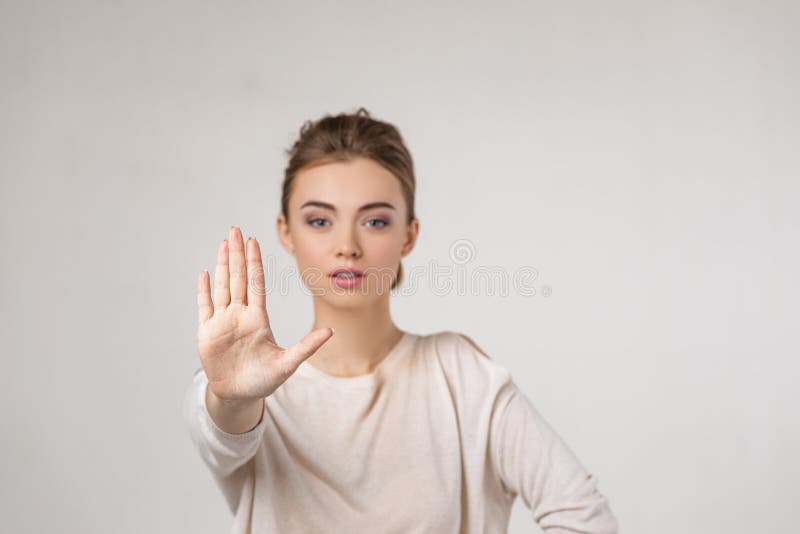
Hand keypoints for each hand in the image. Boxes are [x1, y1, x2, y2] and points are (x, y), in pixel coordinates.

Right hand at [196, 226, 332, 401]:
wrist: (239, 396)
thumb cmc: (264, 380)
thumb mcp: (288, 363)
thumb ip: (307, 346)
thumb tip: (331, 332)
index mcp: (258, 318)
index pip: (256, 283)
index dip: (254, 262)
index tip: (253, 241)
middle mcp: (240, 315)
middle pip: (238, 278)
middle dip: (236, 254)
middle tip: (235, 230)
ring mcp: (223, 322)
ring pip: (222, 286)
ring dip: (222, 265)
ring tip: (223, 243)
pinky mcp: (207, 332)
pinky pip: (205, 307)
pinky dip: (204, 291)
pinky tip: (205, 274)